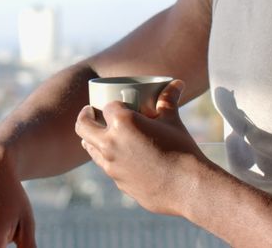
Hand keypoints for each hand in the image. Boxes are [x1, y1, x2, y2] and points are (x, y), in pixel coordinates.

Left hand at [74, 80, 206, 215]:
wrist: (187, 187)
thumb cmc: (181, 150)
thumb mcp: (172, 121)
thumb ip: (168, 101)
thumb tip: (177, 83)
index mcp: (122, 123)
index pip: (108, 107)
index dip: (112, 104)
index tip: (116, 105)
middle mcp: (110, 143)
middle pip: (83, 126)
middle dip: (84, 117)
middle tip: (89, 112)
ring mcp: (111, 165)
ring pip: (90, 148)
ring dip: (91, 139)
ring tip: (98, 134)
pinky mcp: (117, 182)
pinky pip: (106, 166)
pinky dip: (107, 158)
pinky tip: (118, 157)